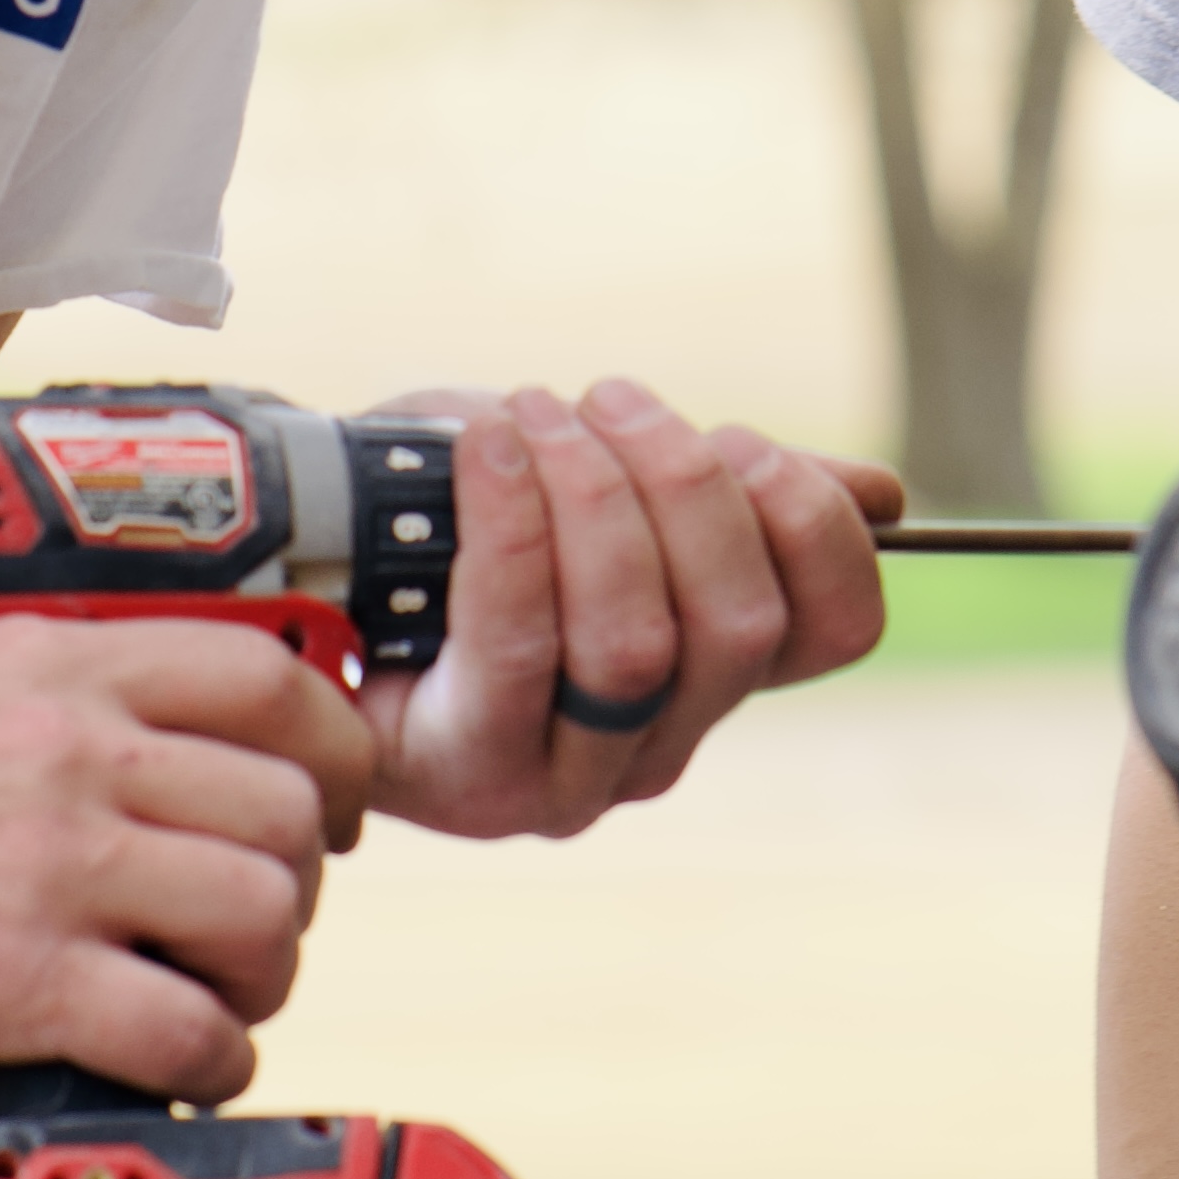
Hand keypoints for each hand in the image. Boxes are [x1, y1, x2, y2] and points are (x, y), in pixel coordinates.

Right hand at [0, 620, 367, 1096]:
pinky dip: (208, 1061)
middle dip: (297, 887)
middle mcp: (69, 748)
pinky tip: (170, 1067)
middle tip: (249, 934)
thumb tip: (154, 780)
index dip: (331, 755)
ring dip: (261, 978)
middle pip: (289, 806)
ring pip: (262, 913)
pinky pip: (187, 1027)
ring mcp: (46, 861)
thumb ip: (51, 719)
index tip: (324, 809)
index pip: (272, 677)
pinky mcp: (11, 976)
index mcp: (52, 667)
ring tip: (210, 1004)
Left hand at [364, 379, 895, 839]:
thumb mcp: (602, 479)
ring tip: (531, 417)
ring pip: (638, 643)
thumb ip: (731, 491)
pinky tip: (490, 450)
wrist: (296, 568)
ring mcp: (567, 777)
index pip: (838, 627)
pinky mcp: (469, 773)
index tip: (740, 439)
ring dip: (595, 499)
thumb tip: (882, 494)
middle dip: (684, 486)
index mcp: (714, 674)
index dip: (815, 522)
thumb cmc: (458, 521)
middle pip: (737, 623)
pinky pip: (524, 646)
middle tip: (609, 400)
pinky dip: (517, 529)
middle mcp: (657, 746)